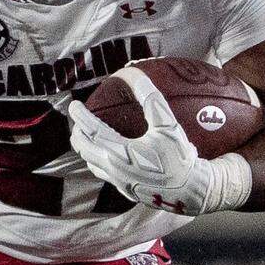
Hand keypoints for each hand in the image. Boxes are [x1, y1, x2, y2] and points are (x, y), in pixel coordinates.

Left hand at [68, 67, 251, 215]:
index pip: (91, 130)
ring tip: (88, 134)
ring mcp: (118, 181)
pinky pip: (103, 173)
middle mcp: (114, 168)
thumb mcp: (167, 124)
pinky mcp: (125, 190)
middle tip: (79, 120)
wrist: (191, 191)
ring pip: (91, 162)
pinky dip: (97, 159)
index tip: (74, 104)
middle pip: (84, 148)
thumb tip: (132, 73)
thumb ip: (149, 97)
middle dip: (77, 132)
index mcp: (120, 152)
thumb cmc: (179, 157)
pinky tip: (107, 153)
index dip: (80, 116)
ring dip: (85, 147)